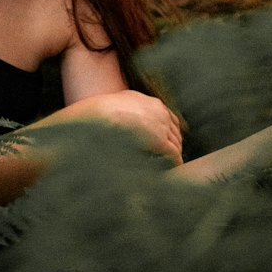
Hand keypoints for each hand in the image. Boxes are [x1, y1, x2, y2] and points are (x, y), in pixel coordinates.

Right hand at [58, 89, 183, 165]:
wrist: (95, 118)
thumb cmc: (96, 116)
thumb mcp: (113, 107)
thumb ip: (125, 113)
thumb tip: (125, 128)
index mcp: (146, 100)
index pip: (168, 116)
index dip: (169, 132)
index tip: (168, 143)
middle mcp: (156, 109)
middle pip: (175, 129)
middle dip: (173, 144)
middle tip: (169, 158)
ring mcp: (159, 123)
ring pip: (175, 142)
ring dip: (173, 154)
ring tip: (169, 166)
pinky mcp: (159, 139)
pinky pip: (173, 154)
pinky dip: (174, 163)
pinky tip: (171, 170)